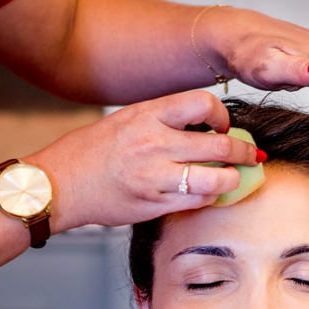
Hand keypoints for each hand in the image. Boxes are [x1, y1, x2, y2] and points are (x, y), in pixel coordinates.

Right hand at [28, 90, 260, 229]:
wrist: (58, 185)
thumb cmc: (91, 152)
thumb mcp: (126, 120)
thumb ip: (163, 120)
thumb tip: (204, 125)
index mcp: (147, 115)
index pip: (203, 104)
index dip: (222, 115)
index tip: (223, 125)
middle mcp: (154, 143)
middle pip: (219, 145)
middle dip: (243, 151)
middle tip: (250, 154)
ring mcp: (155, 176)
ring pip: (216, 178)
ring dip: (233, 179)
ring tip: (233, 177)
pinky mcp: (153, 204)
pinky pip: (197, 201)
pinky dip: (210, 197)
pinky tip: (207, 193)